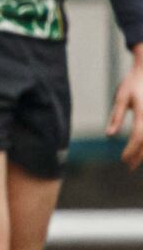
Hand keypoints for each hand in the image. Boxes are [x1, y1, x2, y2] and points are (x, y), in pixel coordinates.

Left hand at [109, 52, 142, 169]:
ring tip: (135, 160)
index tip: (123, 160)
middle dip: (139, 156)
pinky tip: (142, 149)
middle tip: (129, 166)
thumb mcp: (120, 98)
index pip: (138, 137)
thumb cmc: (132, 83)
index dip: (131, 151)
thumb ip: (115, 117)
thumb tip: (109, 135)